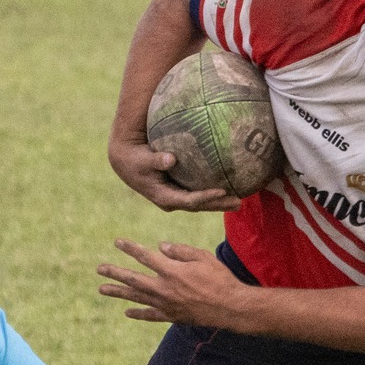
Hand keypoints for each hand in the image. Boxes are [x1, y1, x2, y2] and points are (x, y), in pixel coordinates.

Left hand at [98, 240, 248, 327]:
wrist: (231, 307)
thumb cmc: (220, 278)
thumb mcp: (203, 257)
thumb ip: (180, 251)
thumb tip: (160, 247)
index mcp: (171, 271)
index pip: (145, 257)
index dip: (131, 249)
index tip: (117, 242)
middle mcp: (164, 288)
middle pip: (134, 279)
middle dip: (115, 272)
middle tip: (100, 269)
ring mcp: (166, 304)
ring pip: (137, 297)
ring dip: (119, 292)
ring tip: (102, 289)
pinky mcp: (172, 316)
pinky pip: (151, 315)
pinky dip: (138, 313)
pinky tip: (127, 312)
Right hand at [107, 140, 241, 213]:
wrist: (126, 162)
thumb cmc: (135, 159)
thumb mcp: (142, 160)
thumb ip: (156, 160)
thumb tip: (171, 159)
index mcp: (164, 197)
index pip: (190, 200)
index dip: (206, 197)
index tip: (223, 191)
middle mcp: (172, 201)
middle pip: (200, 206)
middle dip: (218, 205)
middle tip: (239, 202)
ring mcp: (175, 198)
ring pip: (200, 203)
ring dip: (219, 202)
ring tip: (239, 200)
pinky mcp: (178, 191)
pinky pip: (198, 194)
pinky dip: (212, 193)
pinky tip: (227, 188)